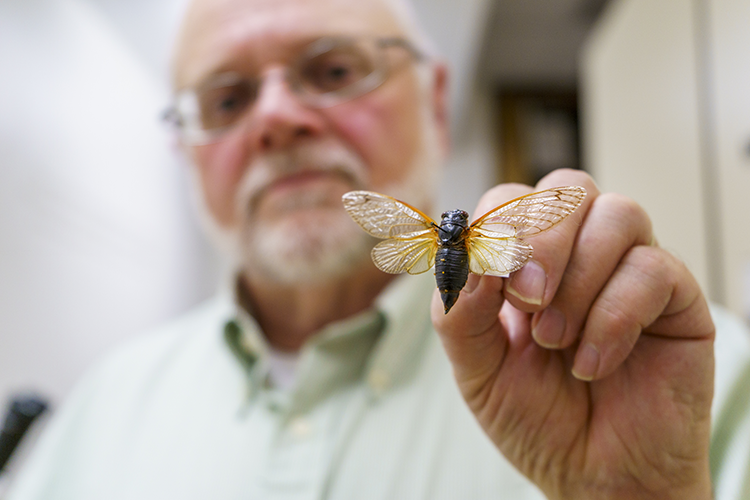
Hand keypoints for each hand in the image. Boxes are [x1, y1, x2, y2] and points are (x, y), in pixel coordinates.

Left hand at [432, 169, 714, 499]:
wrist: (592, 475)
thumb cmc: (535, 416)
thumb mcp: (477, 369)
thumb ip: (460, 312)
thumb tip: (466, 256)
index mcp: (525, 260)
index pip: (510, 198)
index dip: (496, 224)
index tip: (488, 278)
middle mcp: (579, 253)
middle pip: (566, 188)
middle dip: (540, 241)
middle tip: (527, 303)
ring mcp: (628, 270)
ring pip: (617, 213)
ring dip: (578, 279)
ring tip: (557, 341)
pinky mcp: (675, 298)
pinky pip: (653, 268)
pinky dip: (614, 317)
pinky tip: (593, 365)